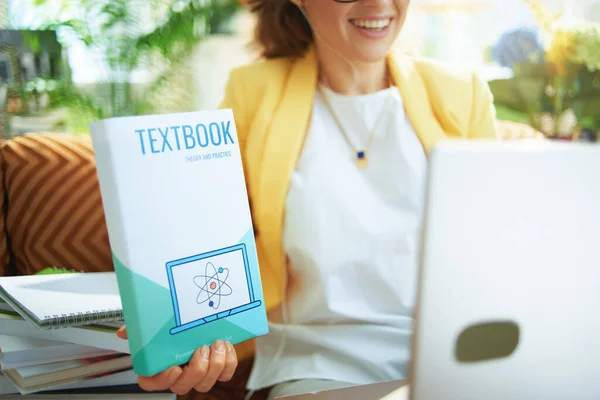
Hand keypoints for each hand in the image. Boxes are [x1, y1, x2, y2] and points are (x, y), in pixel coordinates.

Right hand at [116, 325, 237, 394]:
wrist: (201, 316)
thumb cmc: (172, 324)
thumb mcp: (153, 323)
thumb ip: (139, 328)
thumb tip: (124, 331)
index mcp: (159, 365)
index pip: (152, 383)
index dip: (162, 380)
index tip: (173, 367)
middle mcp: (178, 373)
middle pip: (182, 387)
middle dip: (195, 371)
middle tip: (201, 350)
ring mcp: (199, 373)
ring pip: (205, 384)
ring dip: (214, 365)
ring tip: (216, 344)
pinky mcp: (218, 368)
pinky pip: (225, 374)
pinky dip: (229, 362)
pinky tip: (226, 345)